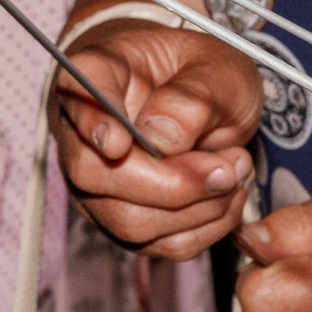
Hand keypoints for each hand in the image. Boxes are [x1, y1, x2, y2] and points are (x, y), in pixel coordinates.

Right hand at [48, 22, 259, 259]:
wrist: (207, 102)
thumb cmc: (203, 76)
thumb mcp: (217, 67)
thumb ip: (193, 96)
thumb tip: (163, 135)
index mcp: (98, 71)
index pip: (76, 94)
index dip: (91, 123)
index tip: (117, 143)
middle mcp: (82, 132)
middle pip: (93, 174)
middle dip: (170, 184)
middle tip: (227, 168)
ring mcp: (97, 183)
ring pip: (129, 221)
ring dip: (198, 208)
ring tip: (236, 171)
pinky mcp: (124, 220)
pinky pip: (161, 244)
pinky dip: (207, 227)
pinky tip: (227, 194)